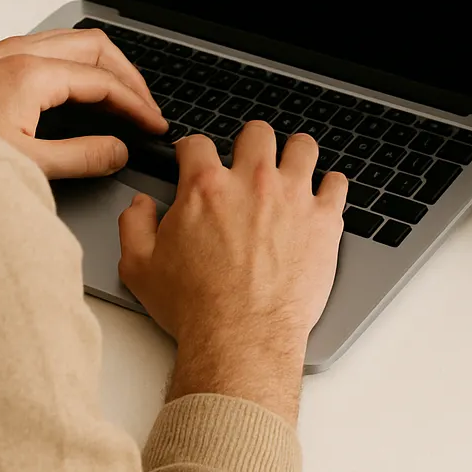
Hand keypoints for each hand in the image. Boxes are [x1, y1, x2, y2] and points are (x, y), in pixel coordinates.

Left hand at [0, 28, 167, 179]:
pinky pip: (44, 47)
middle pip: (94, 47)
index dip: (137, 104)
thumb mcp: (24, 165)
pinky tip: (71, 89)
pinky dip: (72, 64)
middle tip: (144, 107)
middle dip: (128, 76)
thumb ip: (80, 157)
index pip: (104, 80)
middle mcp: (17, 54)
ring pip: (69, 41)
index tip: (153, 126)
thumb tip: (116, 151)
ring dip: (101, 65)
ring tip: (117, 95)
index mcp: (32, 74)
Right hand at [117, 122, 346, 421]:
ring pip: (302, 147)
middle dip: (249, 143)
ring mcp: (292, 198)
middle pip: (257, 133)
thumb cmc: (195, 308)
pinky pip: (337, 184)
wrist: (241, 338)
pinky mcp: (324, 221)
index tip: (195, 158)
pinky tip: (322, 194)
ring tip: (291, 166)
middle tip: (248, 159)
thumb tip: (140, 205)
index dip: (192, 149)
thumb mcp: (140, 267)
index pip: (198, 144)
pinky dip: (330, 185)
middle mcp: (251, 183)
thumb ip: (133, 225)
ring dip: (294, 153)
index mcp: (205, 188)